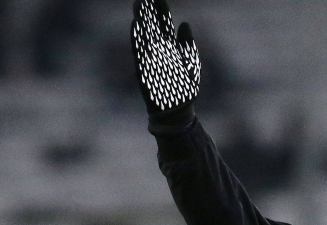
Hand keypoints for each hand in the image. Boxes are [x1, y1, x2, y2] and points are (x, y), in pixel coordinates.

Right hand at [130, 0, 199, 115]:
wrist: (177, 111)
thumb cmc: (185, 88)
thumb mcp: (191, 63)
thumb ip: (187, 44)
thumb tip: (185, 23)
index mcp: (171, 47)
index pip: (164, 24)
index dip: (161, 11)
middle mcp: (159, 51)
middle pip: (152, 26)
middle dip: (148, 12)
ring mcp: (151, 59)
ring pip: (145, 35)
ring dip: (141, 20)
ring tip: (138, 4)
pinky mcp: (144, 68)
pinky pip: (140, 51)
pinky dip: (137, 38)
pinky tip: (136, 26)